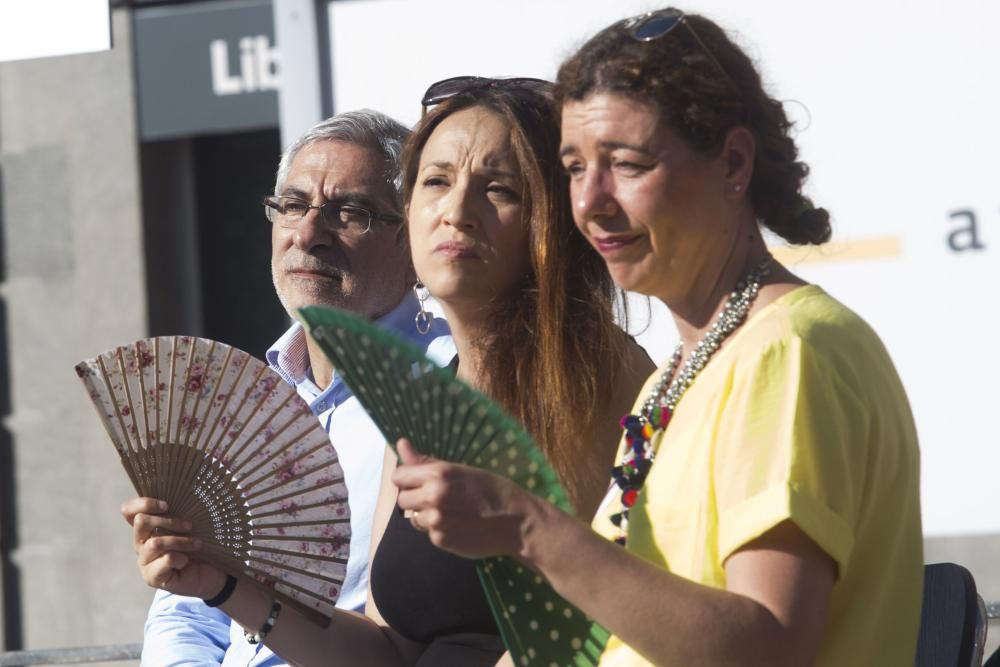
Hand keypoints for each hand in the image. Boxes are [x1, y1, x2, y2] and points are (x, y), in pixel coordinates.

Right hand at [120, 497, 225, 599]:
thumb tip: (186, 492)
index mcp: (146, 528)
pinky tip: (186, 561)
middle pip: (141, 522)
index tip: (167, 505)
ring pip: (156, 543)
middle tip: (190, 526)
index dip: (143, 503)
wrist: (209, 574)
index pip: (128, 511)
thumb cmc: (198, 546)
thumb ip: (180, 512)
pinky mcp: (152, 578)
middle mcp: (141, 543)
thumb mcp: (189, 526)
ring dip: (180, 541)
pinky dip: (181, 558)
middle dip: (169, 521)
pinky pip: (166, 560)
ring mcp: (144, 562)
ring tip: (196, 544)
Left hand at [392, 439, 542, 559]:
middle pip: (402, 499)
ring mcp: (435, 520)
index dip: (408, 479)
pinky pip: (428, 533)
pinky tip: (458, 525)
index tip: (419, 482)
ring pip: (413, 518)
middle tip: (437, 498)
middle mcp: (433, 496)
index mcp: (438, 474)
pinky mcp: (440, 540)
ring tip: (451, 512)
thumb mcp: (461, 469)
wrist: (517, 522)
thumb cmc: (493, 489)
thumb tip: (401, 444)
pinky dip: (439, 530)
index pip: (399, 476)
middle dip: (415, 498)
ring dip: (426, 515)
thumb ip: (426, 462)